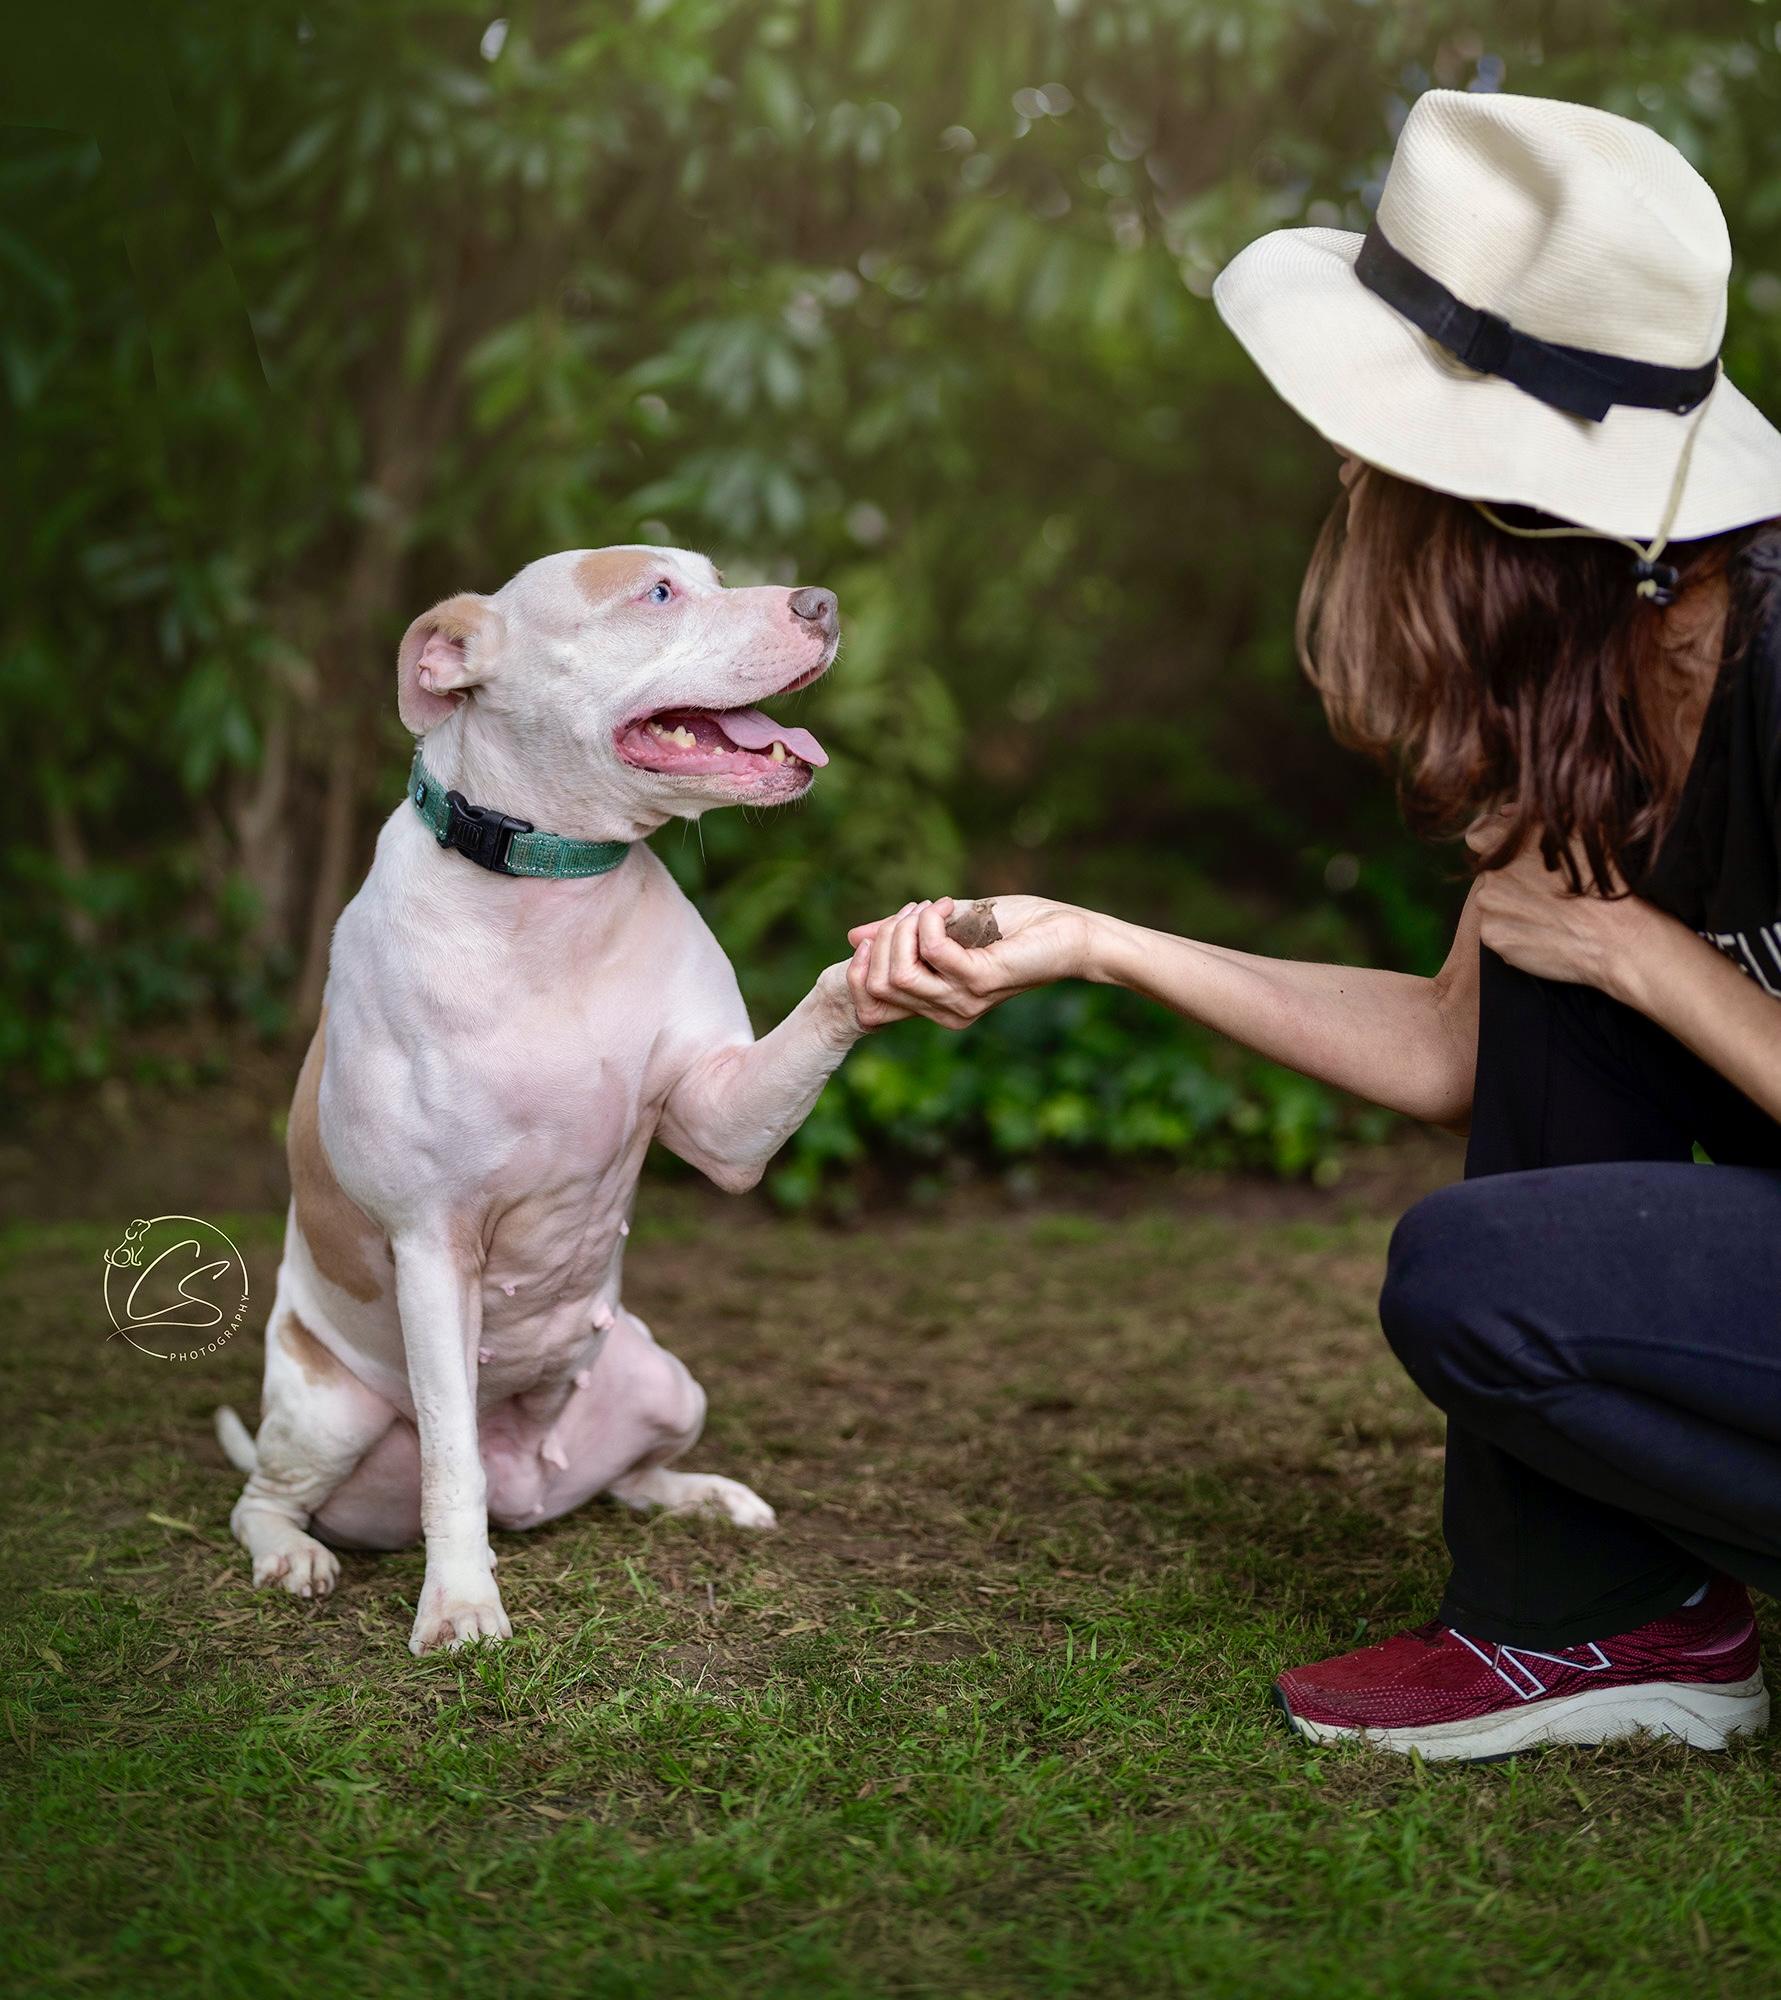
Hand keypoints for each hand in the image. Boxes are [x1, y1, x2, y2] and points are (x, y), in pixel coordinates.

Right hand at [844, 895, 1087, 1030]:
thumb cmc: (1016, 928)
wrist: (1068, 932)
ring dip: (906, 927)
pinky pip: (931, 951)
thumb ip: (905, 935)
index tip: (884, 928)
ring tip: (932, 907)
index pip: (870, 1005)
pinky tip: (948, 906)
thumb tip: (855, 937)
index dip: (860, 966)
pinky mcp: (979, 982)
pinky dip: (931, 920)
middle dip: (886, 937)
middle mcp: (945, 1012)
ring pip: (898, 973)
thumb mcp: (948, 927)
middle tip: (917, 910)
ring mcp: (961, 1002)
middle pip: (878, 984)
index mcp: (936, 1005)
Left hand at [1469, 818, 1659, 999]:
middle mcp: (1493, 871)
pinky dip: (1513, 932)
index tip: (1506, 854)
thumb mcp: (1578, 832)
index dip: (1491, 843)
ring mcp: (1489, 905)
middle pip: (1489, 873)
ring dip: (1511, 906)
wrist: (1613, 936)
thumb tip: (1504, 812)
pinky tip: (1542, 933)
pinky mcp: (1492, 935)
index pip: (1478, 835)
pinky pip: (1496, 930)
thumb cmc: (1603, 880)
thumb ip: (1533, 816)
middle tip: (1544, 891)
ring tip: (1548, 913)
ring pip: (1492, 903)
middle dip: (1510, 879)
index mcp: (1509, 842)